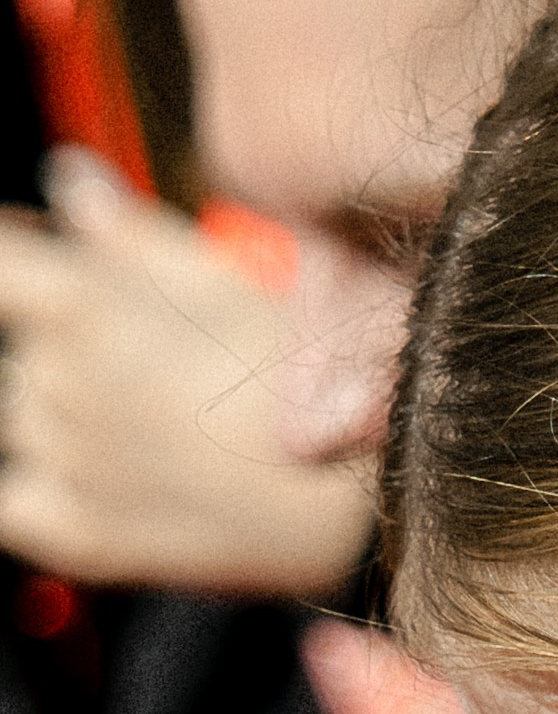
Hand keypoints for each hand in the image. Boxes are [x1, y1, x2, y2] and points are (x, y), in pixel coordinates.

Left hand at [0, 153, 373, 594]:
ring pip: (17, 418)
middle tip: (149, 362)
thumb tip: (68, 180)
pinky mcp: (76, 534)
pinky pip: (5, 503)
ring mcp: (63, 461)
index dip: (10, 261)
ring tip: (151, 424)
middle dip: (62, 345)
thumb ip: (130, 233)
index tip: (29, 268)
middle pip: (17, 347)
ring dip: (57, 415)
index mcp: (82, 303)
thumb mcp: (229, 281)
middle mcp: (58, 381)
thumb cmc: (312, 377)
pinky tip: (91, 478)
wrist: (365, 497)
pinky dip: (30, 486)